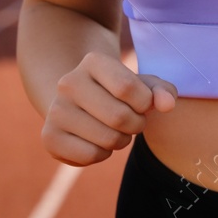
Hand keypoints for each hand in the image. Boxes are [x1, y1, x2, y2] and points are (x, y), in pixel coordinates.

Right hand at [41, 51, 176, 165]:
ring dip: (122, 141)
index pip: (128, 88)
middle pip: (119, 117)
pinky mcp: (49, 137)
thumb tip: (168, 105)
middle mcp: (68, 83)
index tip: (144, 103)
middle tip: (133, 121)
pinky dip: (103, 154)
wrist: (82, 102)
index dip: (145, 103)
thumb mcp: (144, 85)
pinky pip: (90, 156)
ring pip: (106, 139)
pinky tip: (99, 142)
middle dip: (136, 125)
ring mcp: (55, 110)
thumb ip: (162, 91)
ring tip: (117, 130)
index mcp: (93, 61)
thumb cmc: (120, 91)